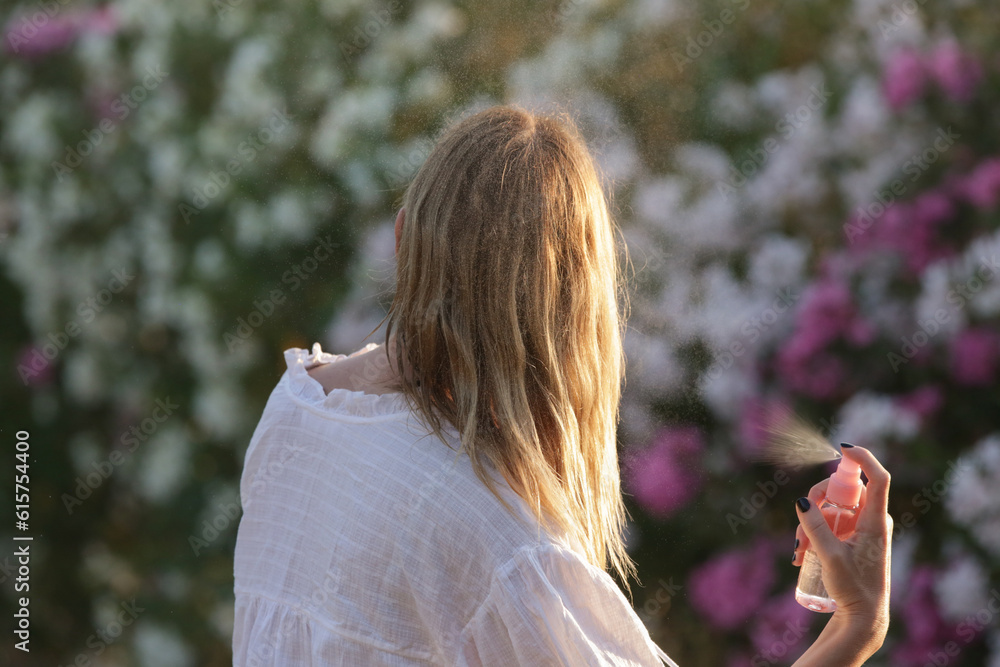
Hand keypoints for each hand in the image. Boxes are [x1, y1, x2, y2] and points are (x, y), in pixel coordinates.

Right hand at [792, 445, 891, 650]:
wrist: (863, 617)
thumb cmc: (853, 589)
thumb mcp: (830, 556)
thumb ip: (815, 526)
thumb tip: (802, 500)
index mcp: (875, 522)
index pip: (878, 478)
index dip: (863, 458)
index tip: (842, 448)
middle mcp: (871, 520)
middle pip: (843, 491)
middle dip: (816, 502)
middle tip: (801, 521)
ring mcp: (862, 529)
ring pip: (832, 508)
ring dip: (810, 522)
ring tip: (798, 549)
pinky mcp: (853, 539)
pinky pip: (831, 523)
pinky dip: (814, 532)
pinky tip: (801, 553)